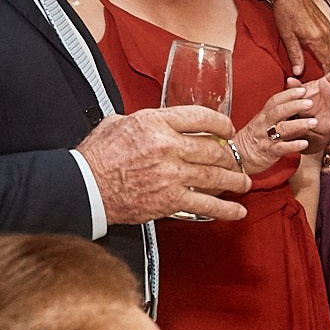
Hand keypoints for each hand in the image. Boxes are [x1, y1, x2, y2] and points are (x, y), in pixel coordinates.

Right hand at [80, 107, 249, 221]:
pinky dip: (226, 210)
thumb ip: (145, 121)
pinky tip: (238, 211)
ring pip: (215, 176)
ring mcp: (172, 175)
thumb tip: (158, 121)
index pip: (200, 117)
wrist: (85, 186)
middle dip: (229, 156)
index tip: (227, 130)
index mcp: (156, 123)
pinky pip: (206, 206)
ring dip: (235, 181)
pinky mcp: (171, 200)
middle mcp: (168, 147)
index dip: (220, 123)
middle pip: (212, 149)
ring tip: (244, 183)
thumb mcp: (119, 123)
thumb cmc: (97, 155)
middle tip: (235, 161)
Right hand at [234, 84, 317, 174]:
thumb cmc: (255, 139)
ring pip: (281, 128)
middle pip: (278, 111)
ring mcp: (266, 138)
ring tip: (313, 122)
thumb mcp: (264, 122)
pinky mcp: (269, 153)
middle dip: (295, 105)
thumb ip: (278, 112)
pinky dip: (293, 145)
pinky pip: (281, 148)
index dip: (288, 94)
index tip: (302, 90)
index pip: (275, 101)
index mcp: (264, 115)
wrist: (237, 157)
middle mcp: (264, 124)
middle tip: (310, 103)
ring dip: (299, 124)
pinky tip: (305, 143)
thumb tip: (293, 101)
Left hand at [271, 0, 329, 74]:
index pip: (329, 63)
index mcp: (317, 39)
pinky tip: (328, 57)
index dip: (329, 75)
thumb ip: (295, 55)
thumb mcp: (287, 36)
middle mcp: (327, 35)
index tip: (326, 84)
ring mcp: (329, 29)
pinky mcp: (328, 25)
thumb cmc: (285, 14)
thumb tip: (298, 72)